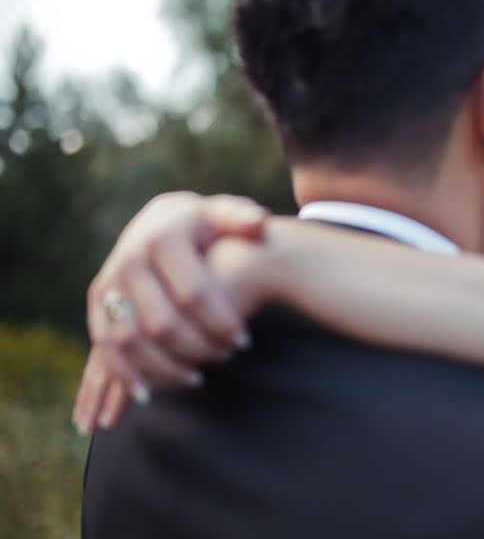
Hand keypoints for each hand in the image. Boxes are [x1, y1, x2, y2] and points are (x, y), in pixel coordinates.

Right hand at [72, 192, 268, 433]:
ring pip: (131, 341)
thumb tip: (260, 224)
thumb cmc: (203, 226)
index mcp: (163, 239)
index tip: (244, 340)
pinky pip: (105, 347)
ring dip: (164, 367)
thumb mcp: (223, 215)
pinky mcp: (97, 302)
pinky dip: (125, 373)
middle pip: (162, 323)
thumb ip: (241, 219)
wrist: (159, 223)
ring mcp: (109, 282)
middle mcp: (130, 260)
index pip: (194, 293)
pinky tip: (149, 393)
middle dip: (198, 347)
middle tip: (227, 356)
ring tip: (198, 379)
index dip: (221, 321)